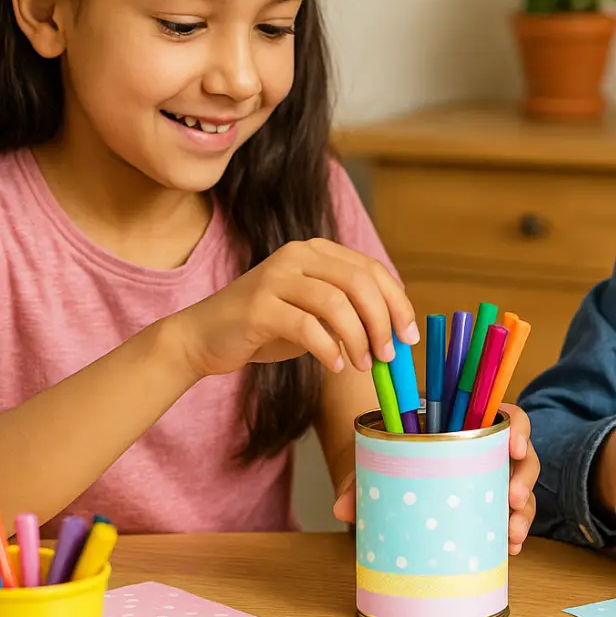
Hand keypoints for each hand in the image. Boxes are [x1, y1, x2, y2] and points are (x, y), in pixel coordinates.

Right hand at [173, 239, 416, 378]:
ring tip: (362, 365)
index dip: (397, 302)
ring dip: (358, 339)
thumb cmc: (267, 328)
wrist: (205, 337)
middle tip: (389, 355)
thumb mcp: (315, 314)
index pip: (371, 269)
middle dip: (382, 322)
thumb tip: (396, 333)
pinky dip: (328, 349)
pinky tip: (335, 365)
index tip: (409, 336)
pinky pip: (307, 326)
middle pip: (359, 282)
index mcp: (316, 251)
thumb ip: (350, 312)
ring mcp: (276, 277)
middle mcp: (297, 255)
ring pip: (336, 303)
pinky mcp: (258, 305)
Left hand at [331, 404, 539, 554]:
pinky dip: (513, 532)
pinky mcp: (487, 508)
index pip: (505, 416)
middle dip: (524, 479)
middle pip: (523, 457)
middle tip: (512, 500)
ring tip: (514, 537)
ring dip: (523, 513)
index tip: (515, 446)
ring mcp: (490, 481)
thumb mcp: (374, 460)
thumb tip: (342, 507)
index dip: (518, 428)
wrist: (380, 478)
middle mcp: (486, 451)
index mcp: (466, 425)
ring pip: (521, 491)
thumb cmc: (384, 458)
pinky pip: (510, 517)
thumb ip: (360, 478)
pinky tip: (511, 548)